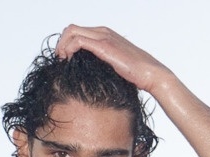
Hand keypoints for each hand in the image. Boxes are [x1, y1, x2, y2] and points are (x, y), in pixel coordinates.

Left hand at [55, 25, 169, 94]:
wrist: (150, 74)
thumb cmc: (135, 75)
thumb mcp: (114, 66)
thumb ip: (101, 64)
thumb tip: (88, 74)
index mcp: (105, 34)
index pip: (77, 31)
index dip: (66, 43)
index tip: (63, 59)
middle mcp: (103, 32)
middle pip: (71, 28)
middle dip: (61, 43)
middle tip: (59, 59)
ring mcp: (103, 37)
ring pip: (71, 31)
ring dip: (62, 45)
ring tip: (61, 60)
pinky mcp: (103, 46)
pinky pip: (78, 41)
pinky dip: (68, 49)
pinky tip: (67, 60)